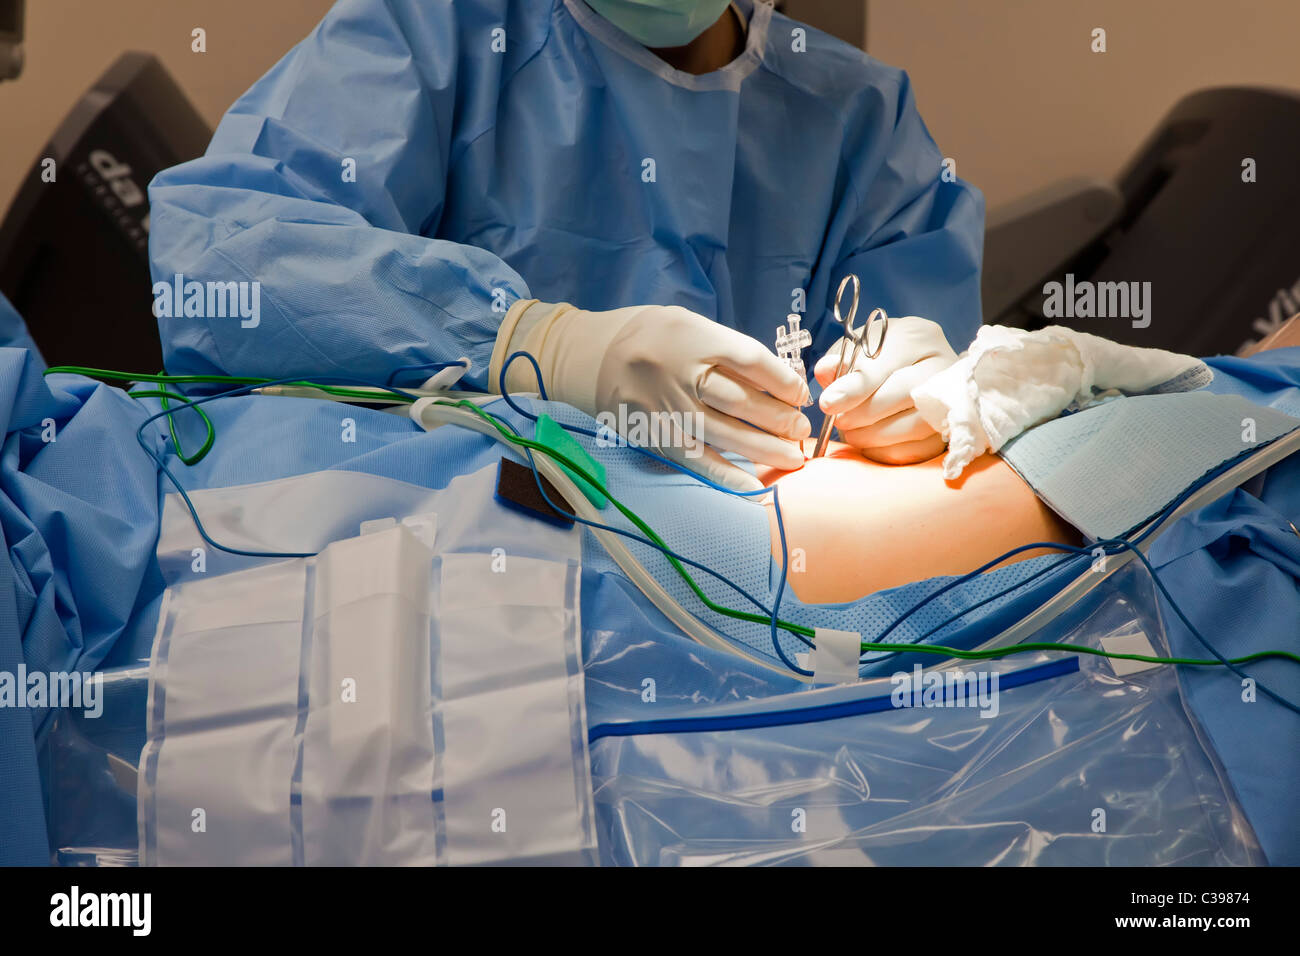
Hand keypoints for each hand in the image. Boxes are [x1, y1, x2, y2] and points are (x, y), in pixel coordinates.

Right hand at [492, 300, 811, 491]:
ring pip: (721, 433)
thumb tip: (778, 381)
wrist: (590, 355)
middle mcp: (678, 372)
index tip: (802, 395)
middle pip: (738, 400)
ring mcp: (663, 407)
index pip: (748, 360)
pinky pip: (693, 458)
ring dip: (762, 449)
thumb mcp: (689, 324)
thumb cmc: (651, 336)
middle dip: (778, 419)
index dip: (782, 380)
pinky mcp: (651, 434)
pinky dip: (724, 473)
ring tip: (793, 458)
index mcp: (691, 337)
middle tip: (803, 432)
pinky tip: (752, 483)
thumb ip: (727, 349)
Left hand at [814, 315, 956, 463]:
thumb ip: (841, 362)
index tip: (828, 402)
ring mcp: (951, 397)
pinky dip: (890, 451)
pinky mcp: (949, 427)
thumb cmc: (880, 359)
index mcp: (916, 336)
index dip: (855, 386)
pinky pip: (921, 448)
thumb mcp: (857, 350)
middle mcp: (941, 363)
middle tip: (840, 420)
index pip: (886, 362)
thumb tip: (825, 370)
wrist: (909, 373)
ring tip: (853, 433)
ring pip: (916, 423)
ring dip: (876, 435)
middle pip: (905, 392)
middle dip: (865, 412)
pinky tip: (871, 445)